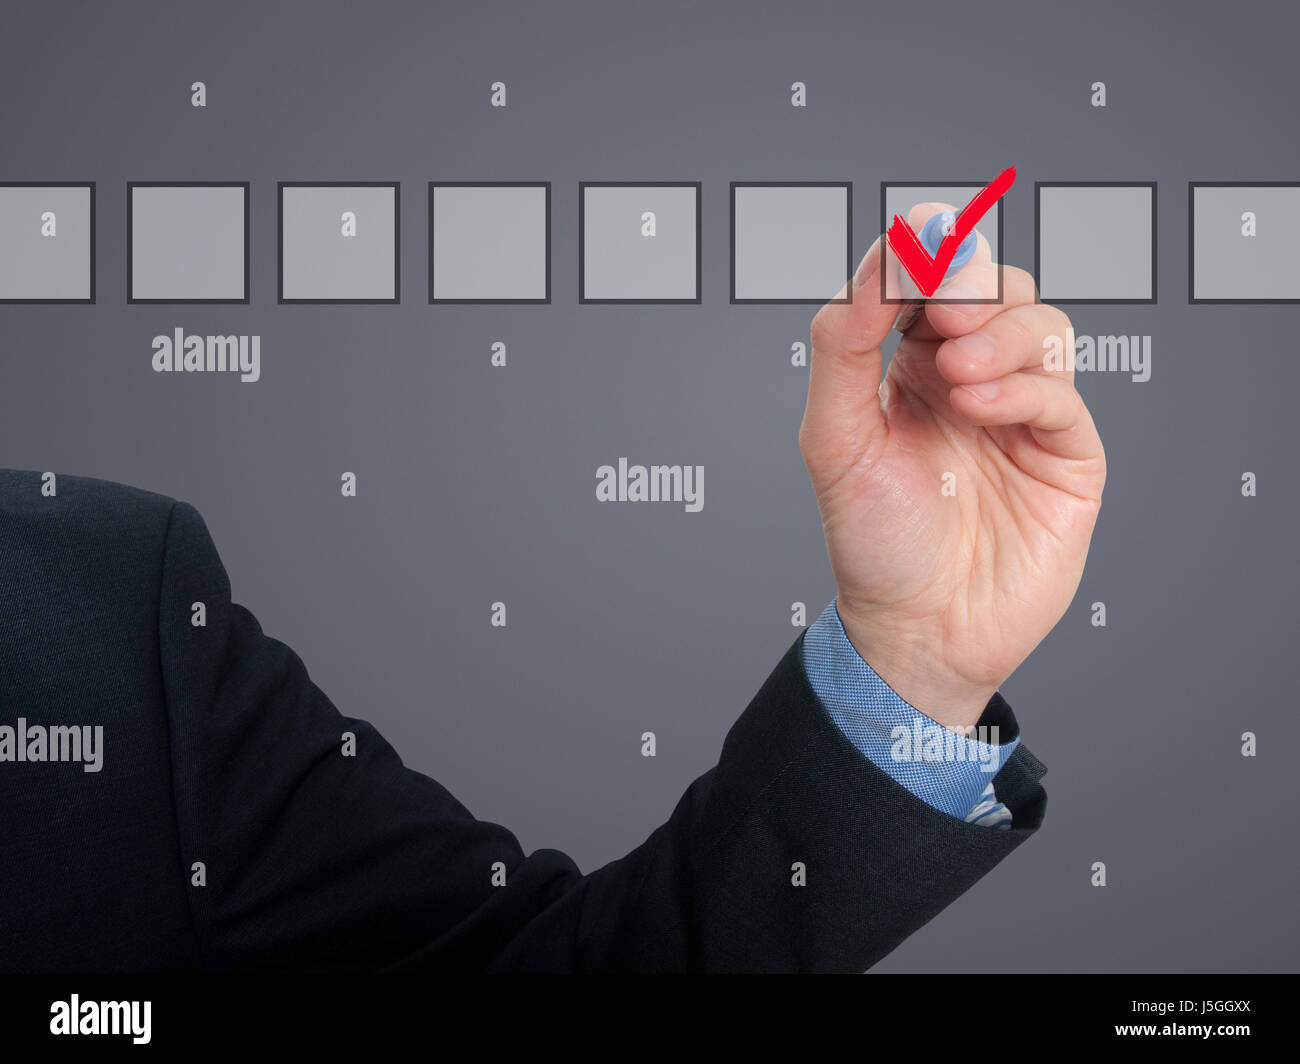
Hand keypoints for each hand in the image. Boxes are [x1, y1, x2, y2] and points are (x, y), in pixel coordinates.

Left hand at [798, 203, 1105, 730]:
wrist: (917, 628)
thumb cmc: (872, 540)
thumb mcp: (833, 440)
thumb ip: (841, 347)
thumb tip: (873, 265)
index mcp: (909, 365)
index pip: (931, 277)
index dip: (927, 250)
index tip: (914, 244)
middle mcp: (968, 377)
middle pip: (994, 285)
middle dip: (971, 282)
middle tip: (943, 308)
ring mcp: (1021, 412)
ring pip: (1038, 324)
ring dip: (999, 333)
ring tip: (957, 375)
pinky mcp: (1064, 452)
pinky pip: (1061, 391)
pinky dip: (1024, 385)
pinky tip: (981, 406)